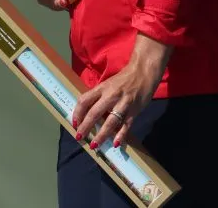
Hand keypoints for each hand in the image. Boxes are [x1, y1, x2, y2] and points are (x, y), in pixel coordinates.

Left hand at [71, 35, 170, 149]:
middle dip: (85, 127)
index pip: (85, 100)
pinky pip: (126, 125)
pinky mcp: (134, 110)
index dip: (77, 113)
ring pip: (110, 122)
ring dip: (101, 135)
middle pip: (94, 113)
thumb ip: (98, 97)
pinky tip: (116, 144)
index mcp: (102, 88)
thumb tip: (87, 113)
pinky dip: (121, 135)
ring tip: (94, 145)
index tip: (74, 123)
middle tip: (79, 137)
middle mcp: (110, 96)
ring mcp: (123, 104)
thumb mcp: (107, 84)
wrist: (143, 72)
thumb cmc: (123, 79)